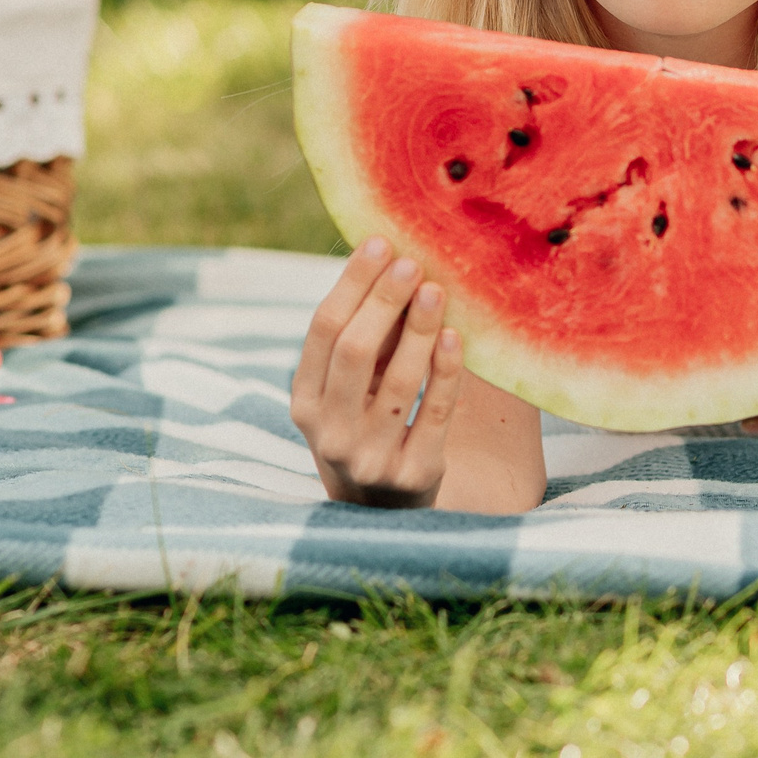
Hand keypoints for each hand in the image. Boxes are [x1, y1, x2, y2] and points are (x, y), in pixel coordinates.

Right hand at [290, 237, 468, 507]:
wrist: (383, 515)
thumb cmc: (366, 429)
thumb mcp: (349, 394)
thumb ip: (364, 340)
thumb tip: (393, 263)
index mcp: (305, 403)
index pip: (323, 332)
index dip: (352, 283)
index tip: (380, 243)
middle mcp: (329, 433)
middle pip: (355, 351)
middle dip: (384, 299)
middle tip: (412, 261)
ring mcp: (370, 457)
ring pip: (398, 380)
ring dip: (419, 328)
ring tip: (437, 289)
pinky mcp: (414, 474)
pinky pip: (434, 411)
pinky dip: (445, 370)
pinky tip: (453, 335)